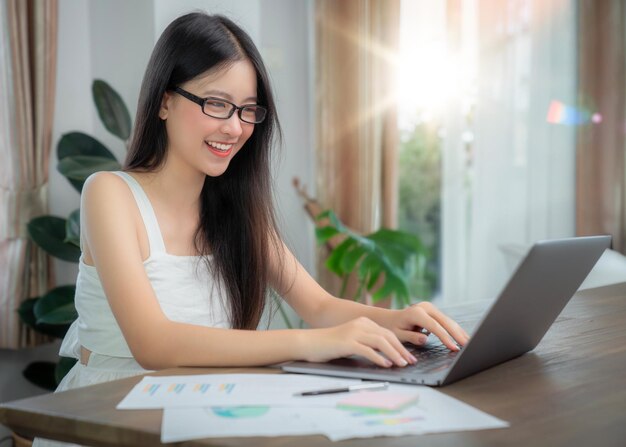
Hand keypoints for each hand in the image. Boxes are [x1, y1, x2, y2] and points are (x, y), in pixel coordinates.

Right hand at [302, 317, 417, 367]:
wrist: (309, 342)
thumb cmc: (330, 345)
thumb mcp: (352, 340)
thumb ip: (367, 343)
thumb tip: (386, 356)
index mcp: (363, 322)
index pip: (388, 333)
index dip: (401, 345)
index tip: (409, 356)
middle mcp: (361, 324)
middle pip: (387, 336)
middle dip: (401, 350)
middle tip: (410, 362)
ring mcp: (354, 332)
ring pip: (380, 342)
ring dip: (394, 354)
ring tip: (402, 364)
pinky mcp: (347, 342)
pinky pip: (367, 350)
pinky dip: (379, 357)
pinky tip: (386, 365)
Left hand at [388, 302, 469, 350]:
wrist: (390, 318)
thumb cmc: (393, 328)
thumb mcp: (398, 335)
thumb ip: (411, 337)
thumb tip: (425, 339)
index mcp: (416, 313)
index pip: (434, 326)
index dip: (445, 337)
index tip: (453, 348)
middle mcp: (425, 307)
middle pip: (445, 322)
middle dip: (457, 334)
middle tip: (468, 346)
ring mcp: (431, 308)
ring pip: (448, 321)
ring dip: (459, 332)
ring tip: (470, 343)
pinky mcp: (434, 311)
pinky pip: (446, 321)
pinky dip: (455, 329)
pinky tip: (463, 337)